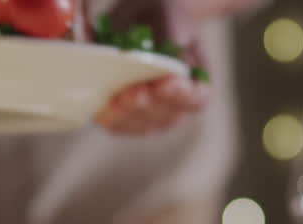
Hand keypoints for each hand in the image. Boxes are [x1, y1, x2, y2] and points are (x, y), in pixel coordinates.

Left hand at [94, 0, 254, 134]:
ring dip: (128, 114)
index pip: (197, 98)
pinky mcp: (128, 117)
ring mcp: (154, 116)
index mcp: (198, 83)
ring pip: (143, 124)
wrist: (145, 20)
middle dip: (149, 104)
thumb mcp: (172, 20)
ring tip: (118, 98)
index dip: (182, 95)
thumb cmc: (163, 19)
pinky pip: (121, 126)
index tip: (167, 83)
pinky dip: (112, 118)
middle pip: (167, 115)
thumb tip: (162, 61)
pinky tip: (104, 107)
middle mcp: (178, 106)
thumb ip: (172, 39)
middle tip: (135, 91)